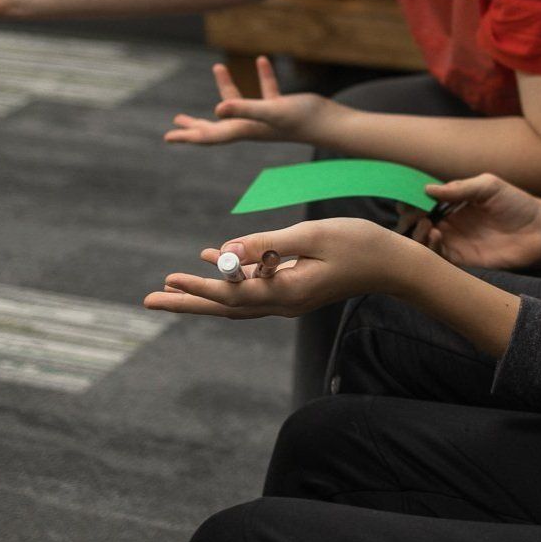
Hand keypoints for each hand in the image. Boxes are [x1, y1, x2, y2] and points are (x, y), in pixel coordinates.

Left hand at [143, 218, 431, 319]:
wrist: (392, 263)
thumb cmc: (358, 244)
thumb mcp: (312, 235)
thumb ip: (268, 243)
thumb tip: (226, 250)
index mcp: (288, 292)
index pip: (234, 293)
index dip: (200, 287)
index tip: (170, 281)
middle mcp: (283, 302)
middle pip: (225, 306)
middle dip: (187, 302)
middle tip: (148, 301)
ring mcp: (289, 298)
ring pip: (235, 300)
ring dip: (202, 293)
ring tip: (167, 287)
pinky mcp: (294, 288)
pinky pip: (253, 287)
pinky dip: (230, 276)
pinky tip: (211, 257)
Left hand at [164, 56, 333, 145]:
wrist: (333, 124)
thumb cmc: (303, 120)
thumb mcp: (271, 111)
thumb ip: (244, 109)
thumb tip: (217, 110)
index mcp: (244, 129)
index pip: (210, 135)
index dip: (189, 135)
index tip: (168, 137)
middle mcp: (252, 126)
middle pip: (218, 127)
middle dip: (197, 125)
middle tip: (178, 121)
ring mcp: (267, 118)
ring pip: (240, 105)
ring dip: (227, 88)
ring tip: (218, 69)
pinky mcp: (282, 108)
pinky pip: (266, 91)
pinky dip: (261, 76)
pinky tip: (261, 60)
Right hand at [405, 173, 540, 268]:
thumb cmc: (518, 204)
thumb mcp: (488, 187)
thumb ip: (459, 189)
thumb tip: (426, 189)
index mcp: (455, 204)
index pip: (423, 203)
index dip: (411, 201)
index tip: (407, 199)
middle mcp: (452, 223)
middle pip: (417, 224)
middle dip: (409, 219)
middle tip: (414, 214)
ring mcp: (456, 242)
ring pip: (423, 242)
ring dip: (417, 234)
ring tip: (425, 224)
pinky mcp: (463, 260)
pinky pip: (439, 258)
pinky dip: (430, 247)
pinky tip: (435, 234)